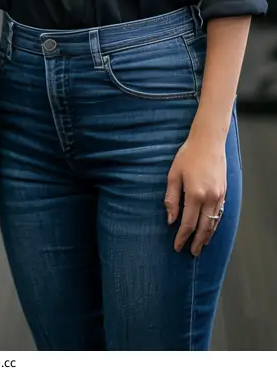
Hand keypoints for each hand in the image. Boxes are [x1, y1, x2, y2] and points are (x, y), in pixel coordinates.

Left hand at [164, 132, 226, 255]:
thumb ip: (171, 198)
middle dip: (197, 242)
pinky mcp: (224, 192)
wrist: (208, 141)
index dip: (182, 237)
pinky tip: (210, 229)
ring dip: (207, 236)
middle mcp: (209, 198)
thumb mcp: (173, 174)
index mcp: (195, 194)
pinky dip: (214, 224)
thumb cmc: (187, 155)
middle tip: (191, 253)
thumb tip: (170, 219)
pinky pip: (220, 214)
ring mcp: (219, 195)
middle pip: (204, 227)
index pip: (188, 223)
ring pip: (214, 222)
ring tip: (201, 246)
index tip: (177, 246)